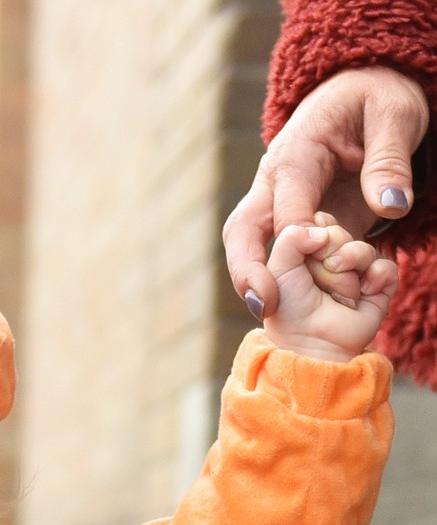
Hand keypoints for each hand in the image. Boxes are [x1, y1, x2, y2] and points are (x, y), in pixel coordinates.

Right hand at [224, 67, 429, 318]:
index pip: (287, 205)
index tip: (309, 265)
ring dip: (254, 280)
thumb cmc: (379, 100)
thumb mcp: (396, 117)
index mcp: (298, 152)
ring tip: (266, 314)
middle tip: (264, 306)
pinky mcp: (294, 222)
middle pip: (244, 229)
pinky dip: (278, 282)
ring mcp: (280, 203)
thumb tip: (392, 206)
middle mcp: (277, 180)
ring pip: (249, 245)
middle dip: (247, 269)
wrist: (365, 94)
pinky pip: (277, 256)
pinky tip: (288, 311)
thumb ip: (391, 161)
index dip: (294, 240)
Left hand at [262, 217, 397, 361]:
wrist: (310, 345)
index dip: (314, 236)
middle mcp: (333, 260)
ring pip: (363, 249)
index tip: (304, 260)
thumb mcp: (278, 267)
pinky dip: (375, 279)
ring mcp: (357, 273)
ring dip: (347, 273)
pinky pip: (385, 267)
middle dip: (328, 256)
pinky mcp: (378, 288)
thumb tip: (323, 228)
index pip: (321, 221)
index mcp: (309, 252)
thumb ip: (291, 233)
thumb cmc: (289, 310)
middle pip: (341, 233)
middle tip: (318, 283)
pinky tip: (362, 295)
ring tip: (337, 296)